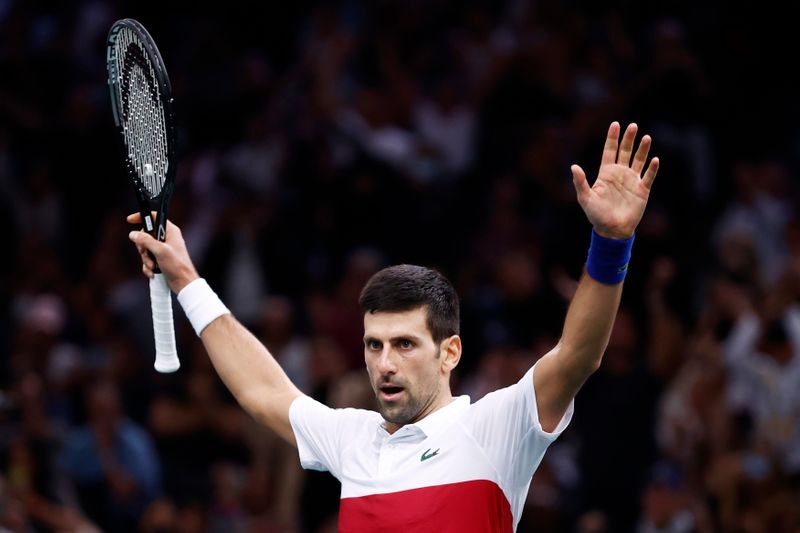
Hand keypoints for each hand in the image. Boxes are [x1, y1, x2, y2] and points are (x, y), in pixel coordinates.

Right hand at [127, 213, 198, 293]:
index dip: (142, 217)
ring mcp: (163, 249)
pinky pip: (148, 259)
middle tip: (146, 253)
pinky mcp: (160, 259)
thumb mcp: (159, 250)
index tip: (130, 220)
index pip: (154, 217)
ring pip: (145, 249)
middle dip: (143, 247)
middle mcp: (167, 238)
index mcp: (170, 231)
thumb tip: (133, 234)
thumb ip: (145, 240)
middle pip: (145, 235)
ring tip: (153, 266)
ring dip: (146, 259)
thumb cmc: (177, 265)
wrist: (183, 283)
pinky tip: (153, 272)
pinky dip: (148, 266)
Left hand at [571, 122, 658, 238]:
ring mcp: (632, 181)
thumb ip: (580, 182)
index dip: (612, 138)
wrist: (612, 230)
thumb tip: (573, 166)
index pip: (610, 151)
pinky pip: (648, 176)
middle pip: (625, 152)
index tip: (616, 124)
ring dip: (642, 149)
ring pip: (638, 160)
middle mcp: (619, 174)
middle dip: (629, 139)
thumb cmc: (596, 215)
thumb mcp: (585, 198)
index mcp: (606, 173)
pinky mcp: (642, 190)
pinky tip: (655, 159)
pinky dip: (652, 168)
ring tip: (646, 137)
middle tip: (633, 126)